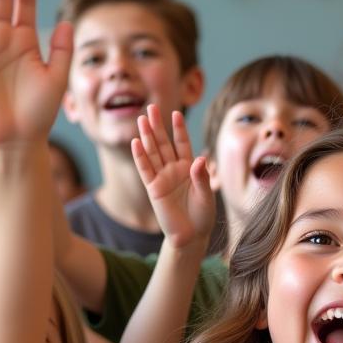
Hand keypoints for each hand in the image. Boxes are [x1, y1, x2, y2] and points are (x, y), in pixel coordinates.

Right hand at [131, 106, 214, 250]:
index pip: (182, 144)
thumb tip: (199, 159)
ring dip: (147, 136)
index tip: (176, 114)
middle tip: (152, 107)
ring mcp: (162, 178)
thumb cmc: (203, 215)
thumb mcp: (206, 195)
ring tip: (142, 119)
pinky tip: (136, 143)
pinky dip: (141, 157)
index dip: (179, 129)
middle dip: (158, 126)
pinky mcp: (153, 189)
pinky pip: (146, 170)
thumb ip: (202, 177)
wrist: (191, 236)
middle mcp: (174, 170)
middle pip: (164, 144)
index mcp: (190, 168)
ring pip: (153, 153)